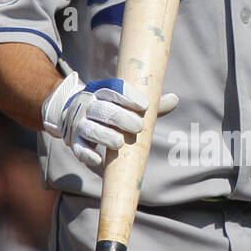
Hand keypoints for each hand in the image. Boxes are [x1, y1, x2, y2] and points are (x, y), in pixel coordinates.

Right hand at [41, 72, 178, 169]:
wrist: (75, 117)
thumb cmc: (111, 111)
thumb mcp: (129, 106)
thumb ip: (151, 106)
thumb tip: (175, 99)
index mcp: (103, 93)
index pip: (114, 90)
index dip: (128, 97)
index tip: (144, 106)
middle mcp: (89, 106)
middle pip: (103, 109)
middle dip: (120, 117)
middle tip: (137, 126)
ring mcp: (80, 124)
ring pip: (90, 128)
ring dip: (104, 135)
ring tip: (119, 143)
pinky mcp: (75, 142)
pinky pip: (79, 148)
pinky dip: (87, 154)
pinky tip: (99, 160)